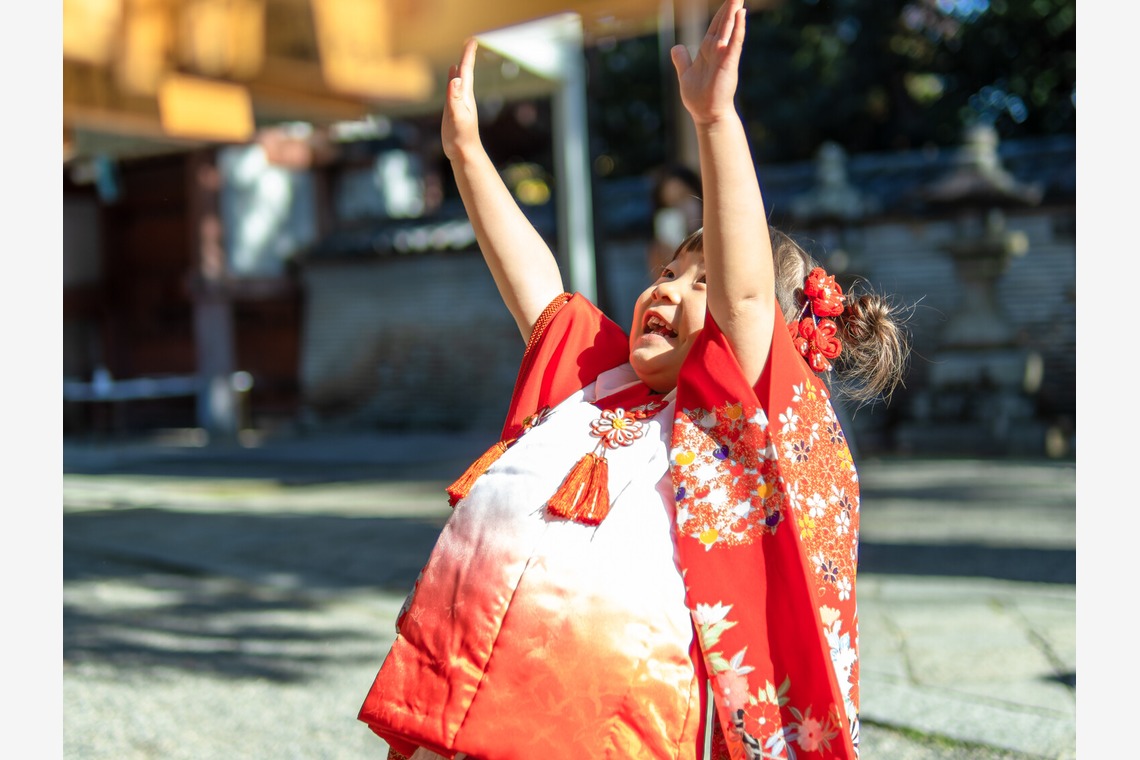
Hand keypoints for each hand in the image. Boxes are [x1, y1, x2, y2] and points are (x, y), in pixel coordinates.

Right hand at [442, 38, 480, 161]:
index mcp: (465, 96)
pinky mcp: (453, 109)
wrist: (464, 152)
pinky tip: (452, 76)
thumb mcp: (456, 117)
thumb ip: (455, 99)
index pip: (466, 71)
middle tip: (470, 42)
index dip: (468, 55)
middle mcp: (463, 96)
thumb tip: (455, 79)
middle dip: (466, 57)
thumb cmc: (460, 137)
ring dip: (460, 67)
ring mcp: (459, 102)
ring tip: (461, 56)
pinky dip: (453, 79)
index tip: (472, 40)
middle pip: (465, 72)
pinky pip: (453, 89)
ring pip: (460, 80)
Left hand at [671, 0, 746, 125]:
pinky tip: (741, 14)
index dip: (721, 11)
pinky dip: (738, 29)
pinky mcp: (728, 63)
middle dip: (730, 6)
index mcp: (708, 50)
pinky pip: (734, 43)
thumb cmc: (698, 97)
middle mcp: (718, 50)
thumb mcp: (685, 74)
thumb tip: (676, 47)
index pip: (716, 25)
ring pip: (730, 28)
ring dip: (734, 11)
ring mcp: (724, 56)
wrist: (706, 114)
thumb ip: (682, 59)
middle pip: (724, 22)